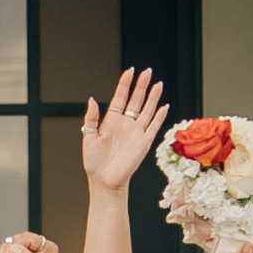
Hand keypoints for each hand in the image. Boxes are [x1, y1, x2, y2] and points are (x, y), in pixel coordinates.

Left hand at [79, 67, 168, 200]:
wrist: (105, 181)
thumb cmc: (95, 163)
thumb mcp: (88, 137)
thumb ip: (91, 118)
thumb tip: (91, 100)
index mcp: (111, 121)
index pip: (120, 97)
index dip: (125, 84)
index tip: (130, 71)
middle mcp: (125, 124)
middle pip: (136, 100)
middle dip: (142, 85)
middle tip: (147, 71)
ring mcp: (136, 132)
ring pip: (147, 110)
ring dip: (153, 97)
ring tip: (158, 84)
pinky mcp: (144, 142)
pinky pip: (154, 126)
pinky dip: (159, 116)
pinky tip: (164, 105)